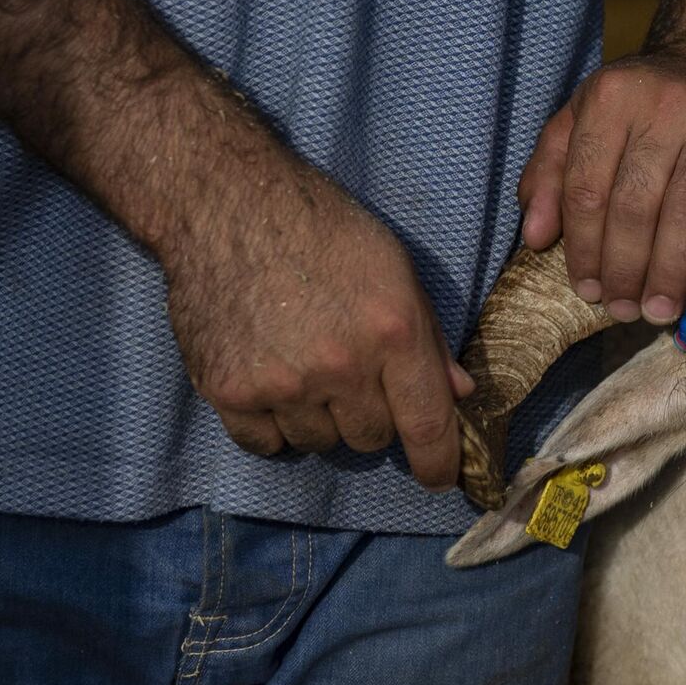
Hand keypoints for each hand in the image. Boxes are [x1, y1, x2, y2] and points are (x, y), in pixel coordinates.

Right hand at [161, 160, 475, 490]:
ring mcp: (282, 383)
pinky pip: (266, 444)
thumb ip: (428, 337)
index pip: (427, 425)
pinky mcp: (229, 391)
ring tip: (303, 364)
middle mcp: (341, 366)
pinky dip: (272, 425)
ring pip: (319, 443)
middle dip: (370, 414)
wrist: (226, 205)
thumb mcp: (395, 268)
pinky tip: (270, 381)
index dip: (439, 462)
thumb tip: (459, 395)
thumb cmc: (321, 229)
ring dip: (319, 418)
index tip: (440, 479)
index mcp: (393, 332)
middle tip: (350, 372)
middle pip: (372, 438)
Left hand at [518, 51, 685, 324]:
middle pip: (634, 202)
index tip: (587, 292)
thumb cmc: (646, 105)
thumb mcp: (584, 120)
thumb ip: (550, 172)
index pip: (587, 188)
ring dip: (671, 267)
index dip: (583, 249)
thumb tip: (535, 237)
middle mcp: (665, 100)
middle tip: (624, 311)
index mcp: (611, 97)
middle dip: (625, 267)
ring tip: (660, 310)